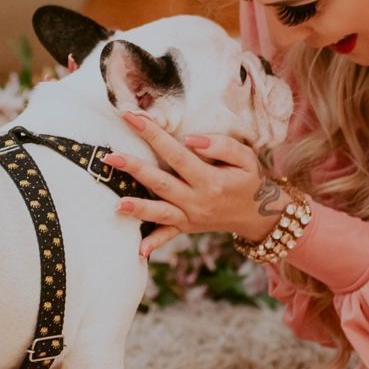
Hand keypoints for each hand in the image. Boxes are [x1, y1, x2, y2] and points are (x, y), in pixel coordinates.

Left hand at [103, 110, 284, 258]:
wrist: (258, 214)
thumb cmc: (248, 179)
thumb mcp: (245, 158)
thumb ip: (221, 145)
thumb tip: (190, 140)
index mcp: (211, 180)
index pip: (176, 153)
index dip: (153, 134)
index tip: (132, 118)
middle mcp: (198, 201)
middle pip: (162, 183)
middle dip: (135, 168)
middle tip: (110, 156)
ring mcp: (191, 218)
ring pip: (160, 212)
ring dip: (138, 208)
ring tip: (116, 203)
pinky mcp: (187, 228)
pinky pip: (169, 235)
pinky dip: (154, 242)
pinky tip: (139, 250)